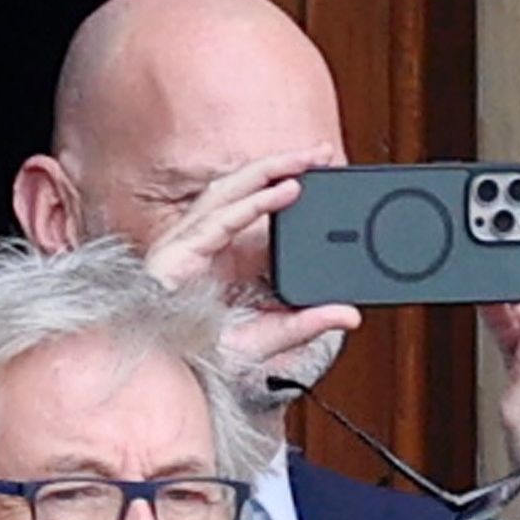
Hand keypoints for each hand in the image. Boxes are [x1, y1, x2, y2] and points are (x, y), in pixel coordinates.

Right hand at [144, 150, 359, 390]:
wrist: (168, 367)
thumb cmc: (206, 349)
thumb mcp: (273, 335)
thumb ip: (310, 322)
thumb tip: (351, 314)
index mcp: (226, 251)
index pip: (259, 205)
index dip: (286, 183)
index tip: (323, 174)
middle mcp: (208, 237)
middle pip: (248, 187)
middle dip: (285, 165)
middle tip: (324, 152)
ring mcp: (192, 239)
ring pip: (235, 190)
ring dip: (272, 171)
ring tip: (308, 161)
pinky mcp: (183, 249)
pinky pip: (226, 217)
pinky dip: (258, 203)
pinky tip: (287, 190)